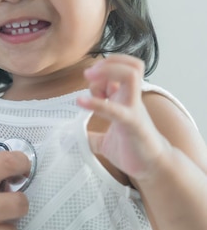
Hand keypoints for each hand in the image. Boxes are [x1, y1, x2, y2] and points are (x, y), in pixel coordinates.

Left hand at [76, 54, 167, 179]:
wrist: (153, 166)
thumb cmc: (133, 149)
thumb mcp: (106, 141)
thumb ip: (92, 136)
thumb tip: (75, 138)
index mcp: (125, 100)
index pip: (120, 70)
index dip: (102, 71)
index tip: (89, 84)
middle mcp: (131, 100)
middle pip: (130, 66)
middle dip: (107, 63)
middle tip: (88, 73)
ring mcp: (133, 109)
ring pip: (131, 75)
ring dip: (107, 72)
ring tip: (89, 79)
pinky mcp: (132, 123)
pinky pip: (116, 108)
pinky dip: (97, 103)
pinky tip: (80, 102)